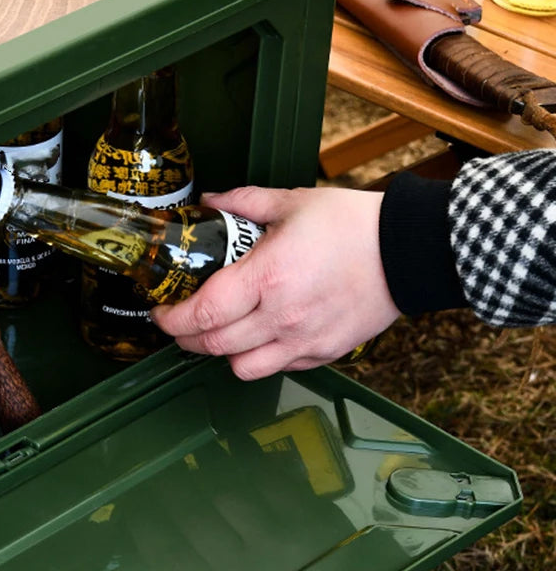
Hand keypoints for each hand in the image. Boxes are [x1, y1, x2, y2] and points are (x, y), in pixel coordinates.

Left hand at [150, 185, 399, 380]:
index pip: (200, 314)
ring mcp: (302, 341)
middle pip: (212, 346)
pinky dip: (259, 358)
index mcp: (267, 278)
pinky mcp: (322, 353)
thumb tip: (210, 202)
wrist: (409, 250)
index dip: (171, 319)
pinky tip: (259, 336)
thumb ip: (244, 202)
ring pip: (241, 368)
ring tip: (219, 334)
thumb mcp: (293, 202)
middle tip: (178, 324)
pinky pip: (277, 368)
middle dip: (186, 339)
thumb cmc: (353, 224)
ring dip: (221, 354)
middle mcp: (280, 317)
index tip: (161, 312)